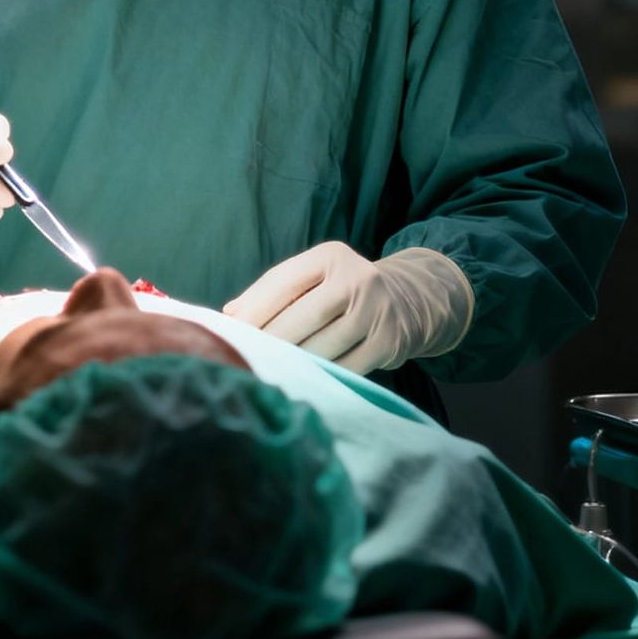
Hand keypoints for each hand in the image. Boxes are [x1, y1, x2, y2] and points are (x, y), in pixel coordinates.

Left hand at [222, 244, 472, 373]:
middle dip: (271, 340)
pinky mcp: (389, 343)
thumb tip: (229, 314)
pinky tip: (303, 382)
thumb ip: (273, 292)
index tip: (230, 331)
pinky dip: (321, 376)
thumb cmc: (342, 292)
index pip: (284, 280)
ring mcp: (376, 311)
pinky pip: (346, 367)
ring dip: (293, 363)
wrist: (408, 302)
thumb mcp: (313, 279)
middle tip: (245, 358)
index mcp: (330, 256)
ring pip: (323, 346)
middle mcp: (357, 278)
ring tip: (267, 372)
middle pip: (303, 316)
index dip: (255, 308)